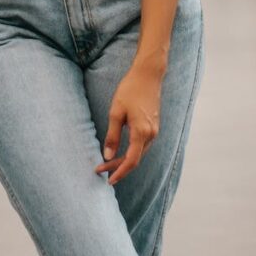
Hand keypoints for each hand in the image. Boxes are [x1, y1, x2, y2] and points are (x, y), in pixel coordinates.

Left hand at [94, 64, 162, 185]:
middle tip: (101, 170)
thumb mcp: (116, 112)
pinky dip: (132, 151)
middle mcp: (151, 135)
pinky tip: (122, 151)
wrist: (148, 75)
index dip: (119, 172)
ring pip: (139, 153)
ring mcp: (154, 131)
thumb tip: (108, 156)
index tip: (108, 180)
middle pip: (135, 159)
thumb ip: (112, 135)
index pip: (131, 161)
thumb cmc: (130, 90)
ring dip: (125, 160)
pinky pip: (143, 145)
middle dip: (118, 167)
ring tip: (109, 163)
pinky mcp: (154, 126)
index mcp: (141, 132)